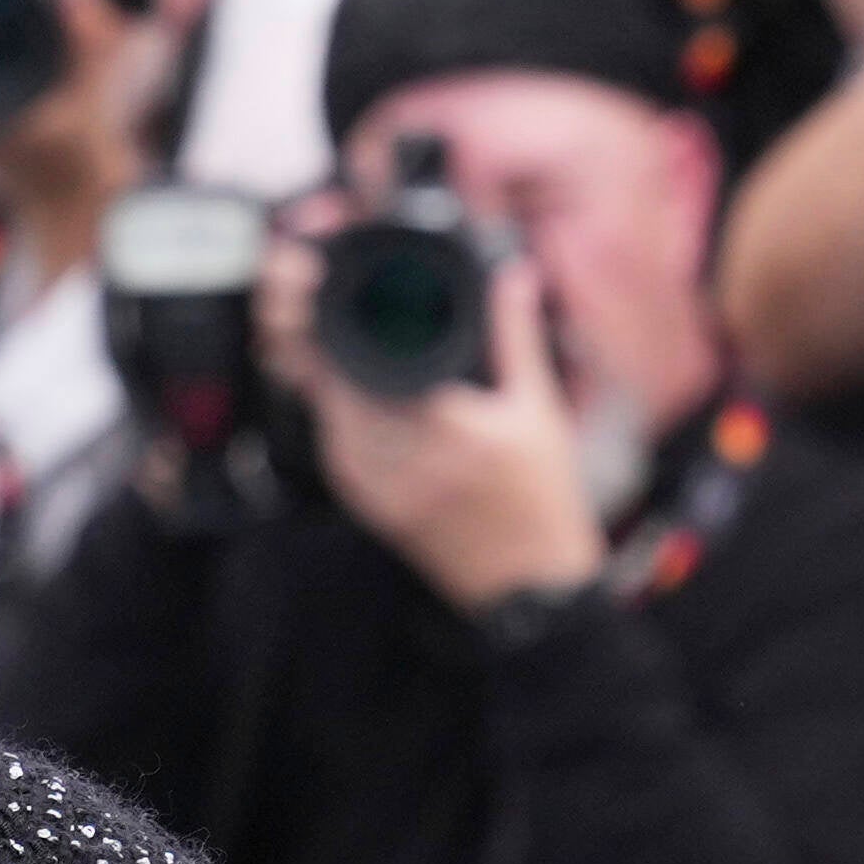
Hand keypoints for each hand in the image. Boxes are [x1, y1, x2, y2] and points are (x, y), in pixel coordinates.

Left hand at [292, 242, 613, 606]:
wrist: (531, 588)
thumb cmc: (542, 500)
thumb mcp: (538, 410)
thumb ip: (516, 336)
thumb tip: (514, 276)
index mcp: (444, 425)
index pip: (359, 362)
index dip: (331, 322)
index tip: (327, 289)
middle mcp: (400, 458)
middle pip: (328, 385)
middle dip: (321, 344)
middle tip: (331, 311)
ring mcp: (377, 487)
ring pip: (323, 416)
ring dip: (326, 380)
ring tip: (342, 347)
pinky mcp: (368, 507)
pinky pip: (334, 448)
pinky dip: (337, 418)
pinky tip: (354, 399)